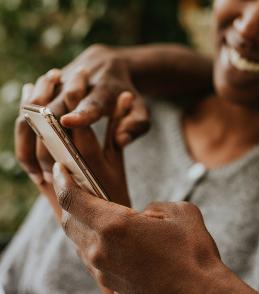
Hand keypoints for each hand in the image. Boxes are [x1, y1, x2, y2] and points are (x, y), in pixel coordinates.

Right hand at [15, 44, 149, 185]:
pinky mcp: (45, 89)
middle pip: (56, 108)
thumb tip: (121, 140)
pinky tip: (32, 163)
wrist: (106, 62)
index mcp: (104, 88)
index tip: (69, 122)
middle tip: (52, 172)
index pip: (92, 102)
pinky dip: (26, 134)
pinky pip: (28, 111)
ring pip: (36, 110)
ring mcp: (57, 85)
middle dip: (50, 138)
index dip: (81, 113)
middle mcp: (76, 83)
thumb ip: (136, 125)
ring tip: (40, 175)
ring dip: (33, 141)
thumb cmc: (127, 94)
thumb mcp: (141, 110)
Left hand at [52, 163, 224, 293]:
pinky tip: (120, 245)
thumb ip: (155, 207)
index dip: (63, 180)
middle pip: (69, 222)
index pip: (72, 199)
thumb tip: (144, 215)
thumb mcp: (180, 213)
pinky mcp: (114, 288)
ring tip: (104, 219)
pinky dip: (100, 248)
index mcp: (113, 225)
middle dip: (72, 204)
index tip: (61, 169)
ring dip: (86, 228)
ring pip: (81, 245)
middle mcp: (101, 250)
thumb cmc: (193, 254)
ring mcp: (104, 272)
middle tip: (83, 191)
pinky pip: (96, 263)